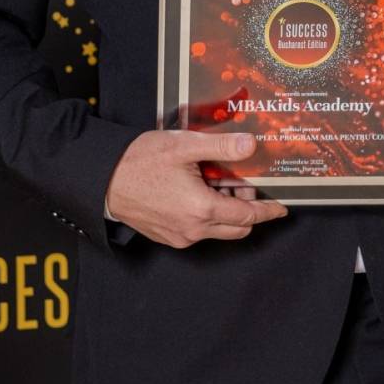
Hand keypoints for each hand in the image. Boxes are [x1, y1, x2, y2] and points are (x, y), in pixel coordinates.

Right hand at [104, 129, 288, 247]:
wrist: (102, 180)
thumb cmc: (139, 162)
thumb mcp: (184, 146)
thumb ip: (221, 146)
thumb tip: (250, 145)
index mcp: (202, 209)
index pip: (248, 217)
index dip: (268, 211)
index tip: (281, 207)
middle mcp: (193, 230)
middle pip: (237, 228)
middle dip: (247, 209)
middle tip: (240, 182)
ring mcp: (179, 237)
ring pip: (218, 231)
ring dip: (226, 212)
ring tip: (215, 182)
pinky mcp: (167, 238)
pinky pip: (198, 232)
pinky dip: (207, 216)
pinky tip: (197, 192)